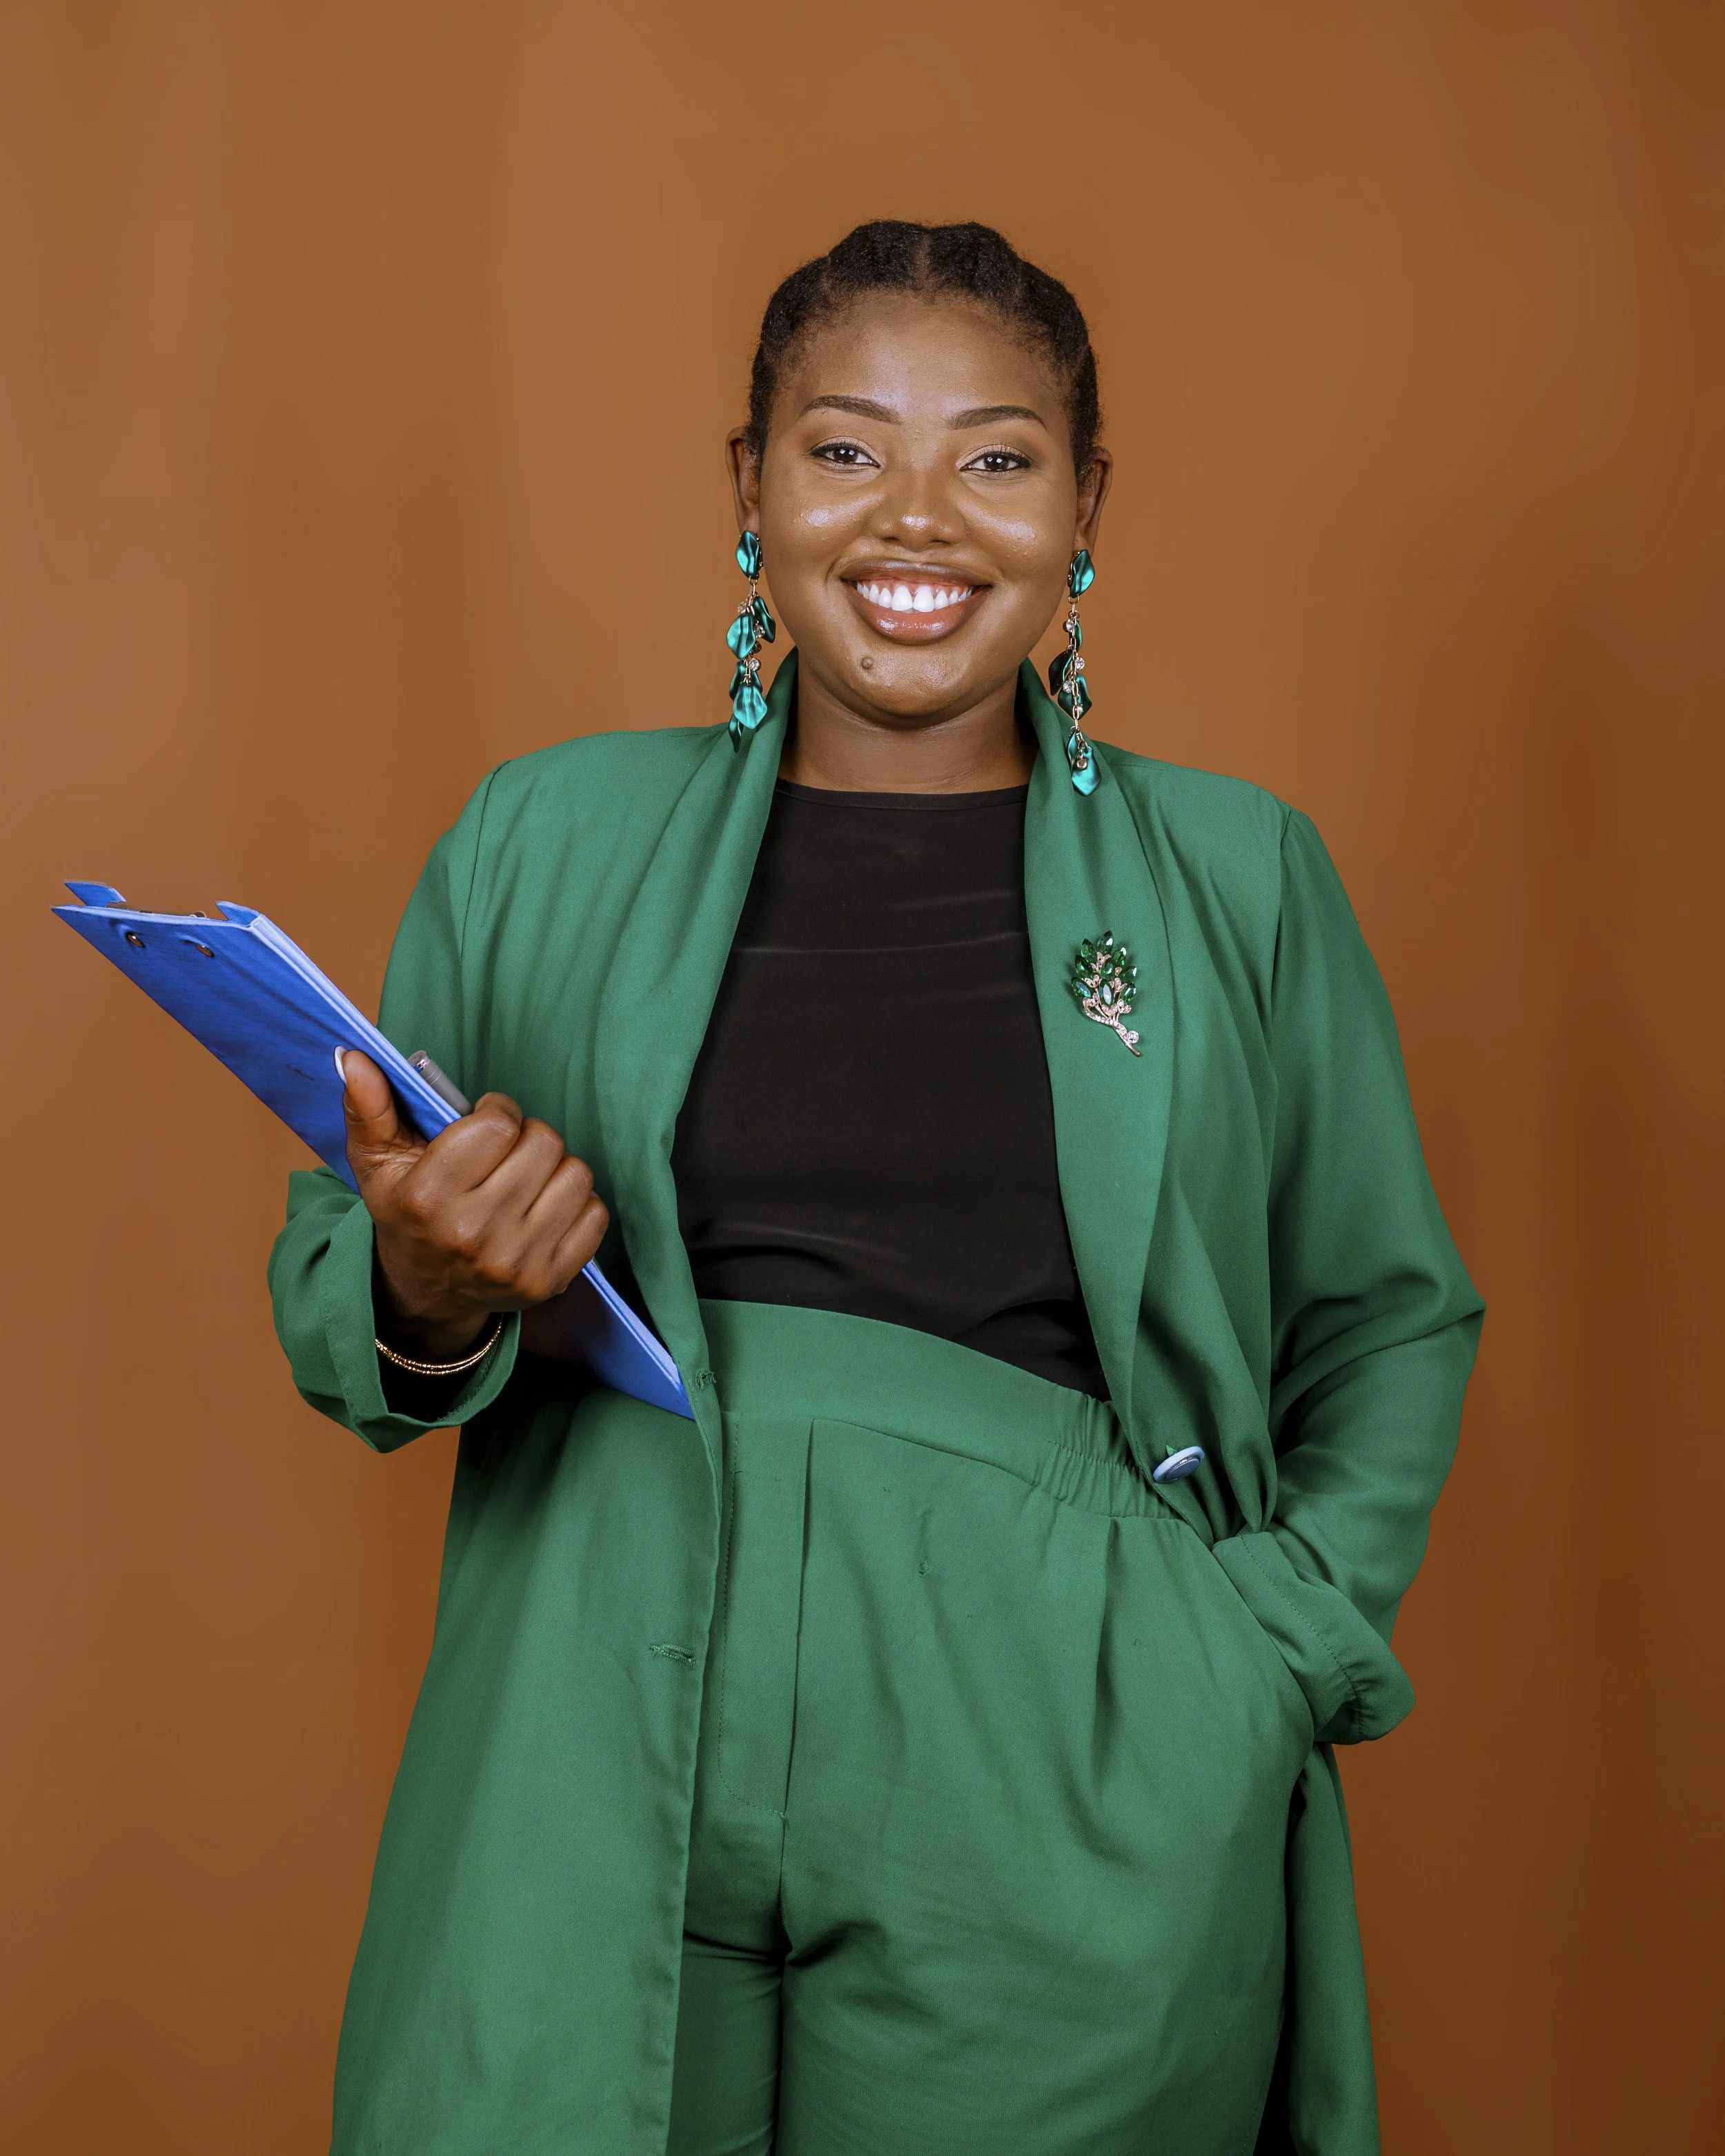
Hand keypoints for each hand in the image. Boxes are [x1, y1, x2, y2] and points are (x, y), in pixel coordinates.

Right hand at [340, 1050, 608, 1360]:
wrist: (427, 1292)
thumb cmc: (407, 1214)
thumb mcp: (378, 1163)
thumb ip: (369, 1107)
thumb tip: (354, 1056)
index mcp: (428, 1199)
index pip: (498, 1124)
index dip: (497, 1111)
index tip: (485, 1121)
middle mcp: (473, 1234)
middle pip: (543, 1143)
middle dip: (526, 1136)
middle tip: (505, 1151)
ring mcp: (515, 1262)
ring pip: (575, 1174)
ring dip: (555, 1167)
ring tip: (524, 1178)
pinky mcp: (550, 1280)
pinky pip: (595, 1213)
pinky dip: (575, 1203)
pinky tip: (542, 1209)